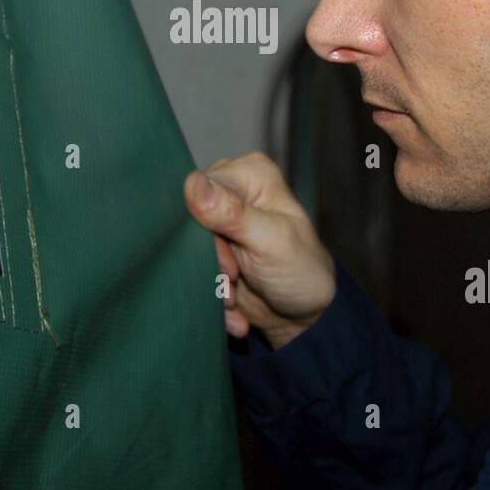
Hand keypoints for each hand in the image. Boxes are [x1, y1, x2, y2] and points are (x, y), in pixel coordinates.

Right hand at [184, 152, 336, 348]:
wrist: (304, 315)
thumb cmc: (302, 272)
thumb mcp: (273, 242)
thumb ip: (233, 213)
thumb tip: (192, 183)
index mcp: (249, 173)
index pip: (199, 192)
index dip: (206, 233)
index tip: (231, 266)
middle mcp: (230, 189)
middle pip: (188, 223)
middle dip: (208, 263)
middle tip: (234, 282)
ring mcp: (217, 220)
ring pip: (185, 249)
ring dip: (208, 282)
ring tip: (234, 297)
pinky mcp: (209, 248)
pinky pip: (189, 266)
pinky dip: (210, 292)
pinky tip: (234, 307)